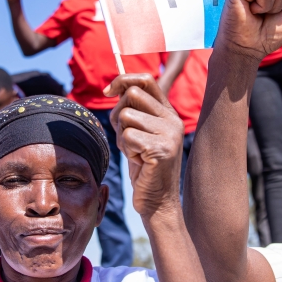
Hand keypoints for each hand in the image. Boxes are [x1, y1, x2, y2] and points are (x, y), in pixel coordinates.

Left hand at [105, 74, 183, 219]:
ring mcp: (169, 134)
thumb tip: (115, 87)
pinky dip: (126, 150)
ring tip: (135, 153)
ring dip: (122, 137)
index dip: (122, 80)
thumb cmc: (144, 168)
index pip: (146, 80)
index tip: (108, 92)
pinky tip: (139, 162)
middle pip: (131, 94)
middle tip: (126, 138)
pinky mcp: (161, 149)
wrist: (158, 202)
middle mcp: (173, 119)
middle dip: (118, 115)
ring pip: (126, 116)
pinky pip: (127, 136)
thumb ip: (134, 111)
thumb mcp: (140, 134)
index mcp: (169, 113)